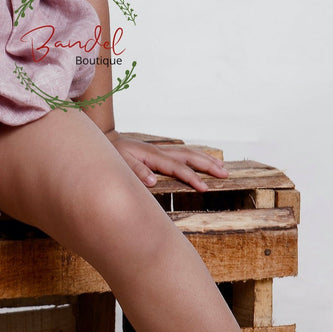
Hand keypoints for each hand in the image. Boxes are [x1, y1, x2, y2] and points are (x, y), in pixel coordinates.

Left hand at [106, 133, 228, 191]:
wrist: (107, 142)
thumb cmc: (114, 155)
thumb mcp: (121, 164)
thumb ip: (136, 172)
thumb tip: (152, 181)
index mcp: (153, 156)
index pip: (177, 168)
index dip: (192, 178)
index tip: (205, 189)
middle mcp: (160, 151)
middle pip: (189, 157)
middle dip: (208, 166)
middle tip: (225, 175)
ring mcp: (162, 151)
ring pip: (189, 153)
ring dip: (206, 160)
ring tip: (223, 168)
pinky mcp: (161, 153)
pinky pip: (183, 154)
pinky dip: (197, 157)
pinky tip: (205, 162)